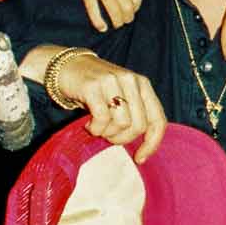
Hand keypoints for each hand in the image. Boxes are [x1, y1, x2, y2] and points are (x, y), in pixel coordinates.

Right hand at [34, 50, 167, 163]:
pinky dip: (95, 128)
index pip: (158, 120)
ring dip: (107, 133)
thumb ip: (134, 114)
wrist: (67, 66)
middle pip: (138, 126)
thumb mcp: (121, 97)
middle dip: (122, 139)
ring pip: (122, 123)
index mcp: (143, 85)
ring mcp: (112, 81)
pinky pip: (102, 118)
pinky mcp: (93, 86)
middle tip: (108, 136)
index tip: (139, 158)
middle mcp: (131, 81)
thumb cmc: (96, 89)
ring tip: (97, 127)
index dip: (152, 143)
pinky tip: (89, 124)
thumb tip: (142, 149)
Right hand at [48, 0, 143, 31]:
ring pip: (114, 11)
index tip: (133, 10)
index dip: (136, 7)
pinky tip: (102, 28)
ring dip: (117, 22)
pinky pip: (93, 10)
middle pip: (127, 7)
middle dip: (128, 17)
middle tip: (126, 20)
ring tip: (116, 24)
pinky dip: (99, 22)